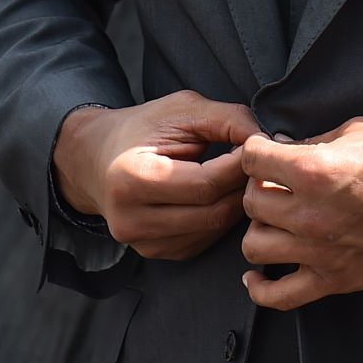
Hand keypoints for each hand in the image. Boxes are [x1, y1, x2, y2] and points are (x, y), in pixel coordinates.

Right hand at [54, 89, 262, 261]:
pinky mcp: (155, 252)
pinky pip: (204, 239)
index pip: (206, 184)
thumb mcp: (182, 109)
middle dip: (244, 186)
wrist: (97, 159)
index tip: (257, 146)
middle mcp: (132, 220)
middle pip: (213, 211)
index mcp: (132, 180)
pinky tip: (222, 195)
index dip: (241, 165)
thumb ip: (227, 119)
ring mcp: (142, 243)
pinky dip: (221, 217)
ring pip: (213, 229)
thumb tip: (266, 140)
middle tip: (258, 163)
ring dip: (237, 203)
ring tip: (241, 176)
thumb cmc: (142, 128)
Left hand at [238, 116, 362, 308]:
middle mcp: (309, 213)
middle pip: (250, 202)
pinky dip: (260, 288)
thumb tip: (284, 147)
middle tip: (277, 184)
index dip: (256, 152)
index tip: (265, 154)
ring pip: (254, 245)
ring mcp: (319, 251)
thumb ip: (315, 141)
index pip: (252, 159)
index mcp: (314, 170)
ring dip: (262, 229)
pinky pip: (278, 296)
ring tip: (278, 221)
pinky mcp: (334, 281)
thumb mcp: (360, 131)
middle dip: (259, 187)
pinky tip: (258, 275)